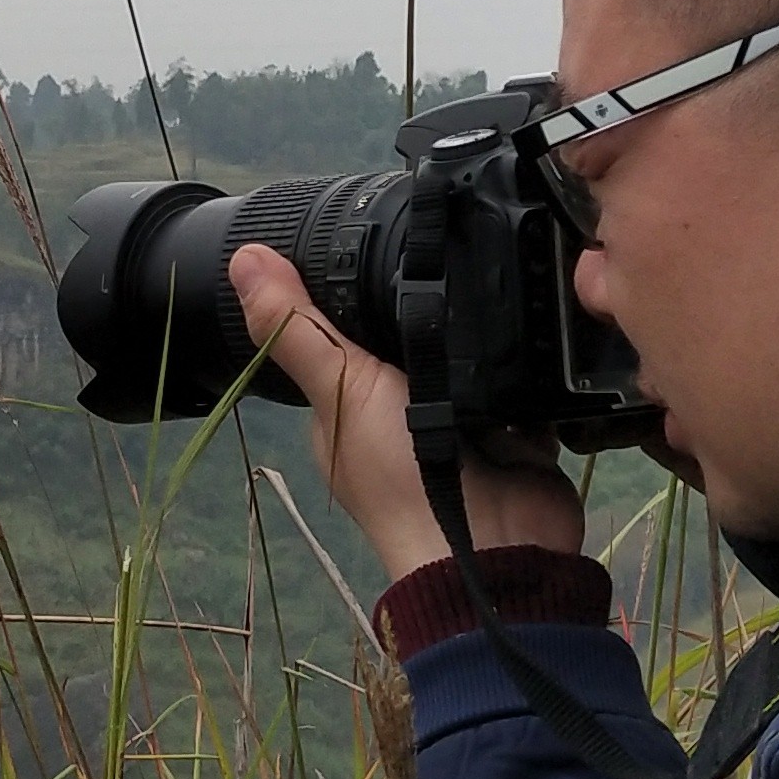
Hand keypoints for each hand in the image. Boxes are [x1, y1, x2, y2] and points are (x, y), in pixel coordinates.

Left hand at [229, 245, 584, 581]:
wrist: (496, 545)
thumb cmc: (400, 471)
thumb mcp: (340, 390)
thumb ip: (297, 328)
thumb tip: (243, 254)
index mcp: (346, 409)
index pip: (341, 334)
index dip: (351, 293)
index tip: (373, 233)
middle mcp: (399, 416)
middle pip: (410, 342)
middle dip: (426, 306)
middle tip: (448, 242)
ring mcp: (459, 426)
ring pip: (469, 358)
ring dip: (479, 329)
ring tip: (494, 265)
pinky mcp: (514, 431)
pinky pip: (521, 382)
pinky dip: (527, 359)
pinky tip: (536, 314)